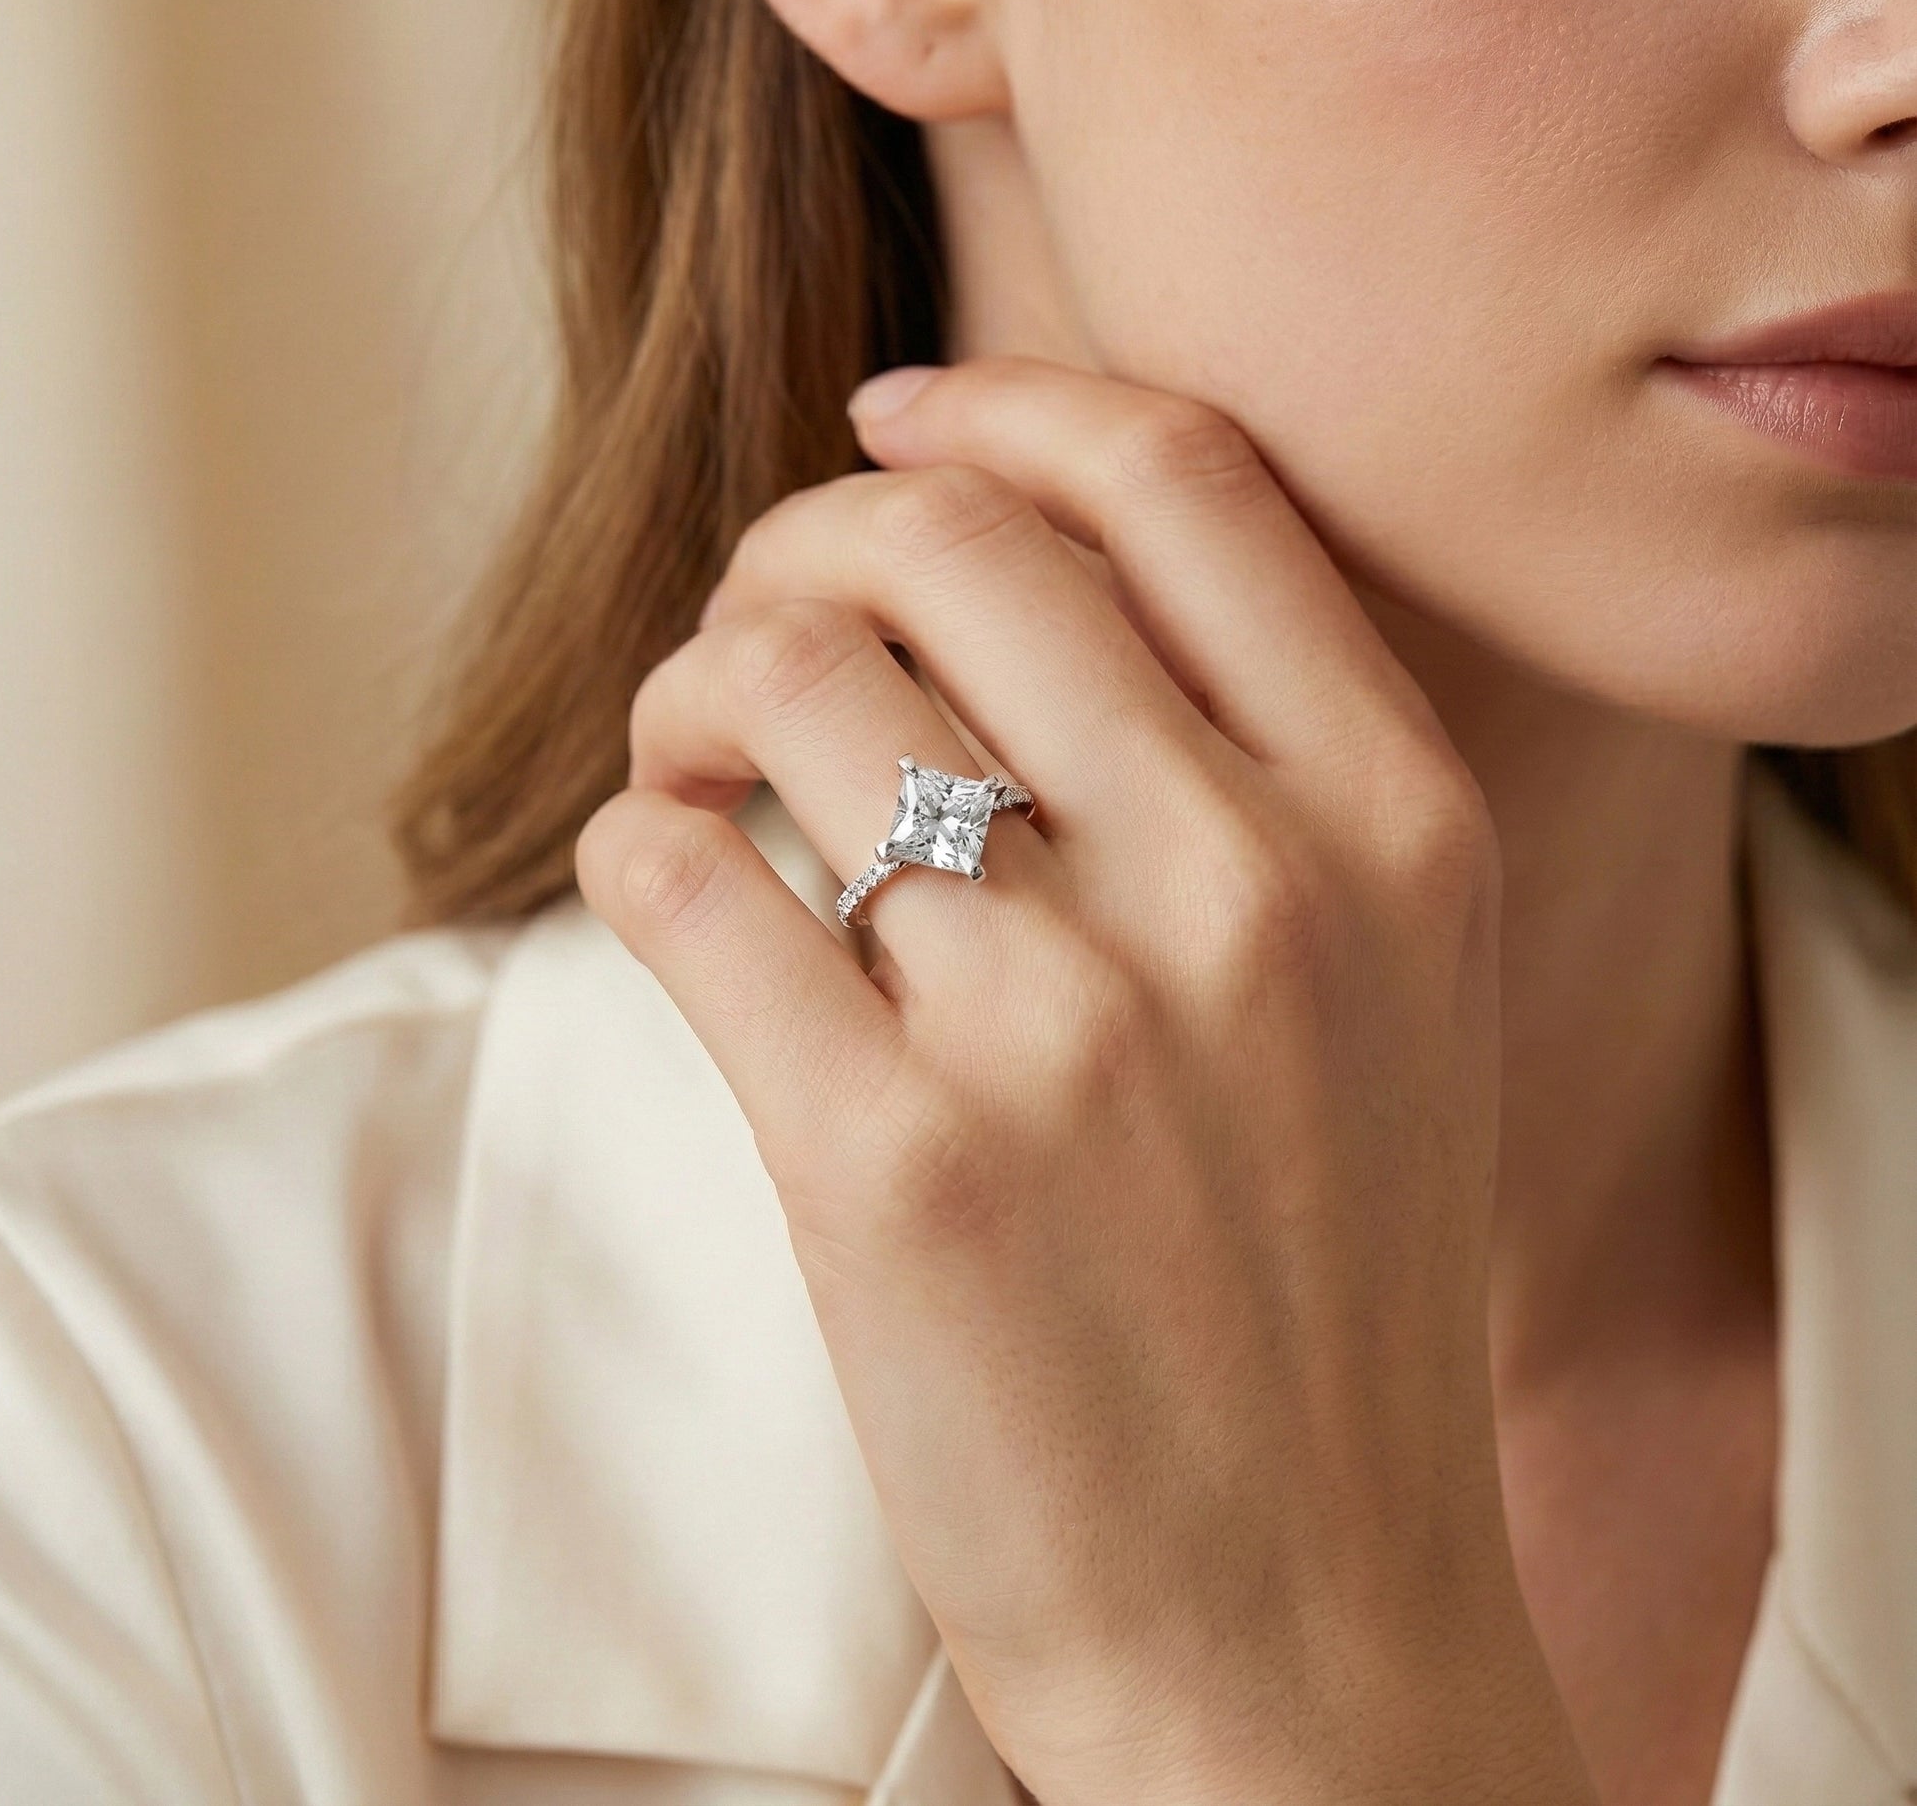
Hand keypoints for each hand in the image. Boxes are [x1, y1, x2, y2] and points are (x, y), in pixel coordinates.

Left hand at [574, 355, 1595, 1805]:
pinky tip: (664, 875)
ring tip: (694, 756)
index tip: (891, 418)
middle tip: (763, 617)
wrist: (1302, 1622)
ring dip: (693, 684)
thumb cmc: (1324, 1293)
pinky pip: (682, 873)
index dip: (999, 405)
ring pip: (790, 683)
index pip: (1176, 476)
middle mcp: (1250, 886)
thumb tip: (1003, 572)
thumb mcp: (1392, 990)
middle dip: (804, 538)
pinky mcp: (894, 1163)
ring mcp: (1070, 1023)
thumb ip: (1264, 768)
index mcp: (1395, 822)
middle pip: (950, 543)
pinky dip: (632, 838)